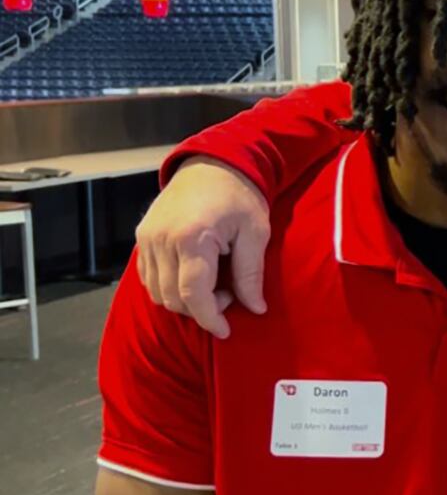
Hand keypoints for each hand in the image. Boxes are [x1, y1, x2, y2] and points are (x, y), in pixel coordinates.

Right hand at [134, 158, 270, 338]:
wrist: (212, 164)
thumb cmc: (239, 195)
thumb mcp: (255, 232)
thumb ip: (251, 272)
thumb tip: (255, 308)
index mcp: (191, 237)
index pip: (193, 294)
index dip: (209, 318)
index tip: (225, 331)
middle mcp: (161, 240)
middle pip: (172, 298)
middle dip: (201, 309)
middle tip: (230, 294)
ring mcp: (146, 238)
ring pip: (157, 292)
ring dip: (184, 300)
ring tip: (215, 283)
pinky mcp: (141, 237)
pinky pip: (149, 277)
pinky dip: (169, 287)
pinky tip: (195, 276)